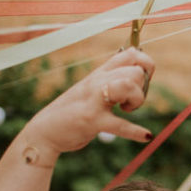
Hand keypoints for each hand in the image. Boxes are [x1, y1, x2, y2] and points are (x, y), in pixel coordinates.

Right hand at [21, 47, 154, 154]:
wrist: (44, 131)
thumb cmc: (72, 111)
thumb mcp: (92, 88)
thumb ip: (111, 76)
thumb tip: (136, 62)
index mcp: (99, 74)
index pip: (130, 54)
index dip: (145, 65)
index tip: (143, 82)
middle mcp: (97, 82)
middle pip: (134, 71)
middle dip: (143, 87)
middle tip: (131, 102)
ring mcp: (94, 100)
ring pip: (128, 85)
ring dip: (137, 100)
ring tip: (127, 110)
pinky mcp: (92, 120)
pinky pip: (120, 124)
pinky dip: (135, 131)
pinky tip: (146, 136)